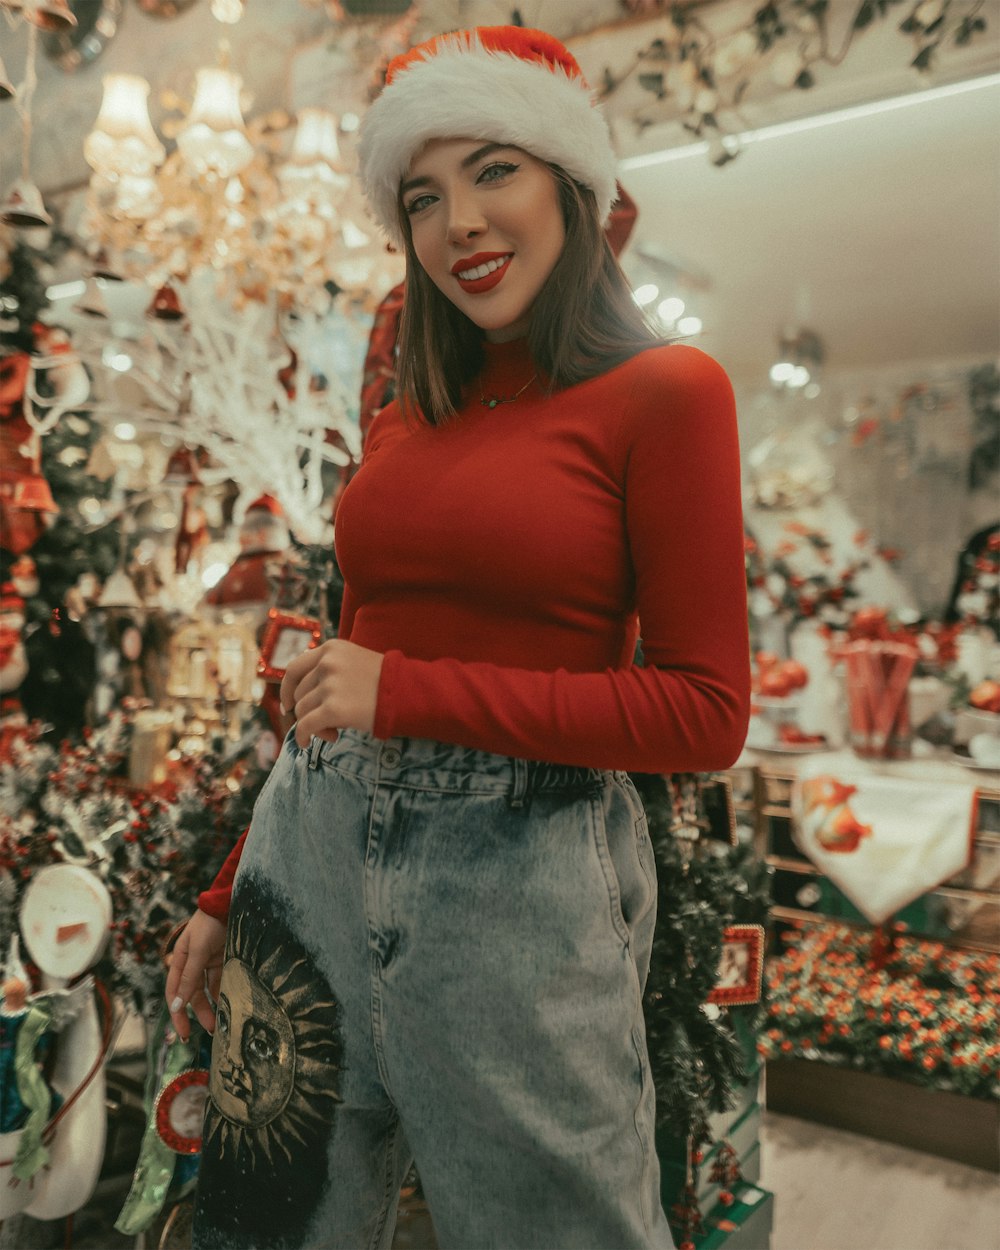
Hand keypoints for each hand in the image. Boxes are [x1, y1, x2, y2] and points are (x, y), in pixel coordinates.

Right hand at [165, 909, 226, 1041]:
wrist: (230, 902)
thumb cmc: (209, 923)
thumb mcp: (196, 950)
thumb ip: (188, 977)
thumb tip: (177, 1005)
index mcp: (179, 960)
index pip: (174, 993)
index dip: (177, 1013)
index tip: (183, 1033)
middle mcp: (193, 963)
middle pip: (193, 994)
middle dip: (200, 1013)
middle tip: (209, 1032)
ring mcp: (209, 961)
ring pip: (209, 989)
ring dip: (214, 1005)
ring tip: (223, 1022)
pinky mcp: (225, 958)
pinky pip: (223, 980)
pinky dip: (225, 991)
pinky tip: (232, 1003)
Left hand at [280, 638, 383, 748]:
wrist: (407, 693)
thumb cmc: (384, 682)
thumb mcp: (353, 662)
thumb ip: (327, 670)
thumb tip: (295, 699)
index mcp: (331, 648)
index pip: (294, 668)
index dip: (286, 689)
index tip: (288, 705)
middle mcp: (327, 663)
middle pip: (299, 694)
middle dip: (307, 711)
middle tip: (325, 723)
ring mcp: (330, 685)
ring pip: (302, 711)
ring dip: (313, 725)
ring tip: (332, 731)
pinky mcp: (334, 708)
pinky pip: (305, 726)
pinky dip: (302, 737)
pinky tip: (307, 744)